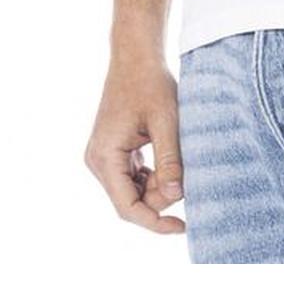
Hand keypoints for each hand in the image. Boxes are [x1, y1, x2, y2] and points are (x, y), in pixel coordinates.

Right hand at [85, 46, 186, 233]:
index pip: (127, 208)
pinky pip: (132, 177)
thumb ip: (170, 160)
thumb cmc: (150, 83)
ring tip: (178, 160)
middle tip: (186, 176)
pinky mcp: (112, 152)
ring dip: (157, 185)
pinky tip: (169, 159)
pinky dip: (152, 176)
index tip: (182, 227)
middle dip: (160, 197)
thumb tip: (176, 196)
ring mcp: (103, 157)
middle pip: (130, 201)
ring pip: (132, 190)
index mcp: (105, 157)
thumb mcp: (166, 121)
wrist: (136, 56)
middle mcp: (97, 161)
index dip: (155, 222)